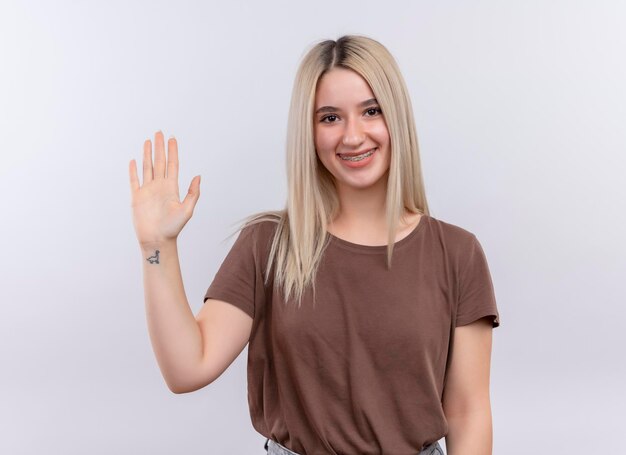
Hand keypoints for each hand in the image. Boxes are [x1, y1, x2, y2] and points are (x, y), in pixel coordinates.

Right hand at [129, 131, 199, 245]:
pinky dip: (133, 171)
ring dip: (147, 154)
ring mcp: (147, 191)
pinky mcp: (137, 197)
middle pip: (159, 162)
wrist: (157, 240)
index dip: (172, 151)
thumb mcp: (187, 210)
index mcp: (172, 188)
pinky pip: (134, 181)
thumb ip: (193, 193)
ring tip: (148, 141)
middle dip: (160, 147)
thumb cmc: (173, 228)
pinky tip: (133, 161)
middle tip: (159, 132)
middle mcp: (160, 187)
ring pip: (147, 168)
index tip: (172, 138)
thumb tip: (198, 176)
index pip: (172, 165)